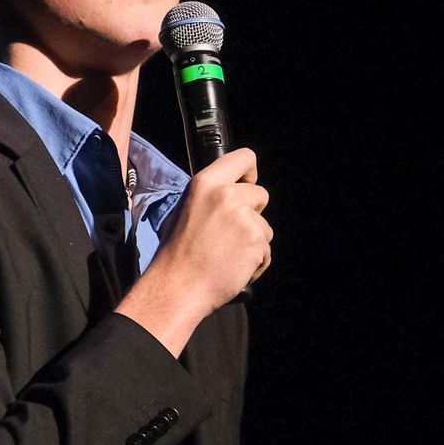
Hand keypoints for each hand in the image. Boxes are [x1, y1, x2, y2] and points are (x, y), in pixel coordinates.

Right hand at [117, 148, 271, 356]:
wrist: (178, 286)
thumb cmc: (177, 254)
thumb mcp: (186, 209)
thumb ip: (211, 197)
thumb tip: (232, 193)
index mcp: (206, 183)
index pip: (245, 157)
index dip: (249, 173)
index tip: (246, 185)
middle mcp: (227, 195)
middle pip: (260, 194)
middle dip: (253, 213)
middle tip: (231, 233)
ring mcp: (244, 219)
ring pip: (265, 227)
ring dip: (253, 241)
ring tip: (228, 255)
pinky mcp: (256, 242)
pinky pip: (266, 250)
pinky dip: (255, 262)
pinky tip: (234, 268)